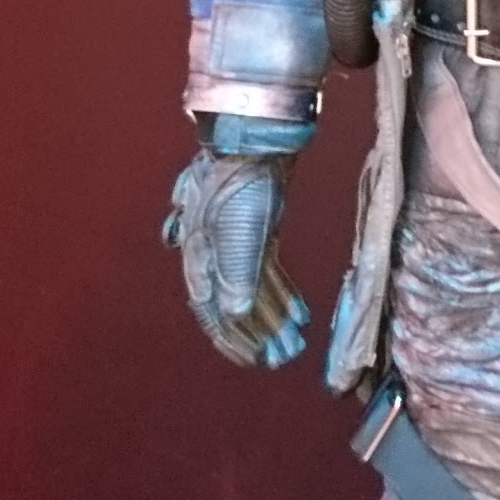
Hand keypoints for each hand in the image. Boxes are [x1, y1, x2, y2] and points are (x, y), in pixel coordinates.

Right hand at [165, 146, 308, 368]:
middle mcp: (211, 251)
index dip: (232, 339)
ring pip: (253, 288)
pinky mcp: (256, 227)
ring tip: (296, 341)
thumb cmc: (242, 184)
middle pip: (234, 301)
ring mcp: (234, 238)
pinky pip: (266, 269)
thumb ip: (235, 276)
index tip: (255, 362)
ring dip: (273, 316)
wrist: (255, 136)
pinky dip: (281, 292)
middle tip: (285, 356)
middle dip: (259, 332)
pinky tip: (300, 311)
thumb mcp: (238, 235)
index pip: (212, 310)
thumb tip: (234, 313)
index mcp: (199, 256)